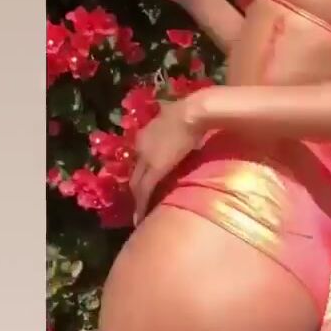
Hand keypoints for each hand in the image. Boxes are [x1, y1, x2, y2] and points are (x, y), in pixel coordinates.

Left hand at [130, 96, 208, 224]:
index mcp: (148, 133)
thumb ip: (179, 125)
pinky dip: (141, 206)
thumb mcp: (181, 118)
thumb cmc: (193, 111)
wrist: (194, 112)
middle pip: (136, 172)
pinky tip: (140, 218)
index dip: (143, 171)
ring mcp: (147, 158)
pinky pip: (144, 191)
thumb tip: (187, 129)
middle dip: (136, 188)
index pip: (141, 158)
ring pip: (137, 184)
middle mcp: (142, 146)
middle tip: (139, 204)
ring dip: (137, 200)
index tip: (147, 183)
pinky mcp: (154, 170)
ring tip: (139, 214)